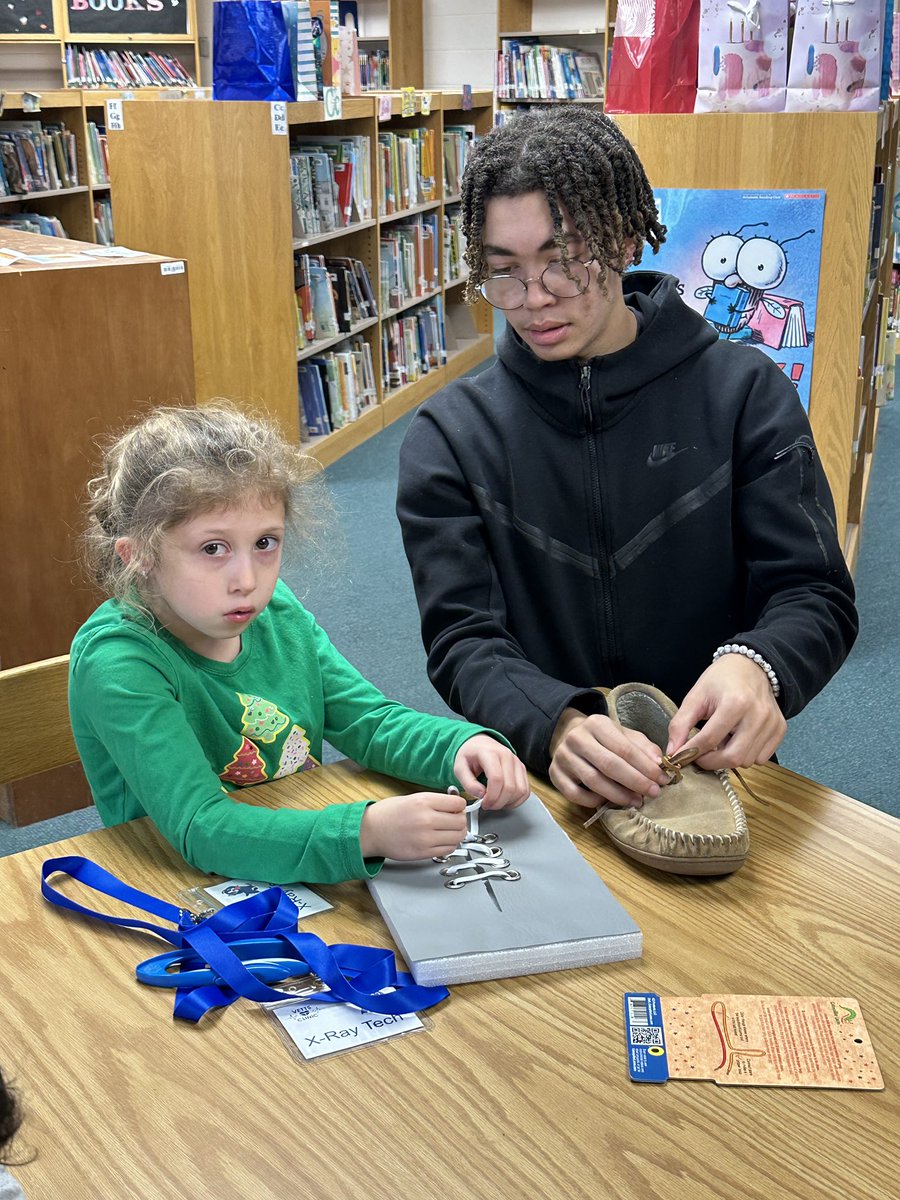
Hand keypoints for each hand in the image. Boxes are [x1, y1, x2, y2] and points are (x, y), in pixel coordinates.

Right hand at [359, 791, 466, 859]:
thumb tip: (456, 806)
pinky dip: (449, 844)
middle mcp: (426, 819)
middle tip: (454, 820)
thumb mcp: (413, 798)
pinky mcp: (424, 853)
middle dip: (460, 820)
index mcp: (424, 802)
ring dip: (457, 833)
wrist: (371, 831)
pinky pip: (448, 849)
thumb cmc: (389, 813)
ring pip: (458, 836)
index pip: (458, 804)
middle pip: (460, 821)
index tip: (456, 808)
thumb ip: (435, 802)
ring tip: (448, 831)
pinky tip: (441, 840)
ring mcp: (426, 838)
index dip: (459, 806)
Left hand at [453, 735, 529, 809]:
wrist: (479, 744)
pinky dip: (516, 800)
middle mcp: (507, 756)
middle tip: (487, 805)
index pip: (497, 779)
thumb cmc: (469, 755)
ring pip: (520, 790)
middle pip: (510, 787)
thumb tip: (481, 795)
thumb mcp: (459, 768)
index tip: (483, 803)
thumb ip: (468, 783)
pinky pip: (525, 790)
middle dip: (498, 802)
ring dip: (508, 802)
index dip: (491, 796)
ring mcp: (517, 762)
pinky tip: (505, 800)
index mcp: (490, 753)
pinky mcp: (522, 769)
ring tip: (495, 802)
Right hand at [548, 708, 668, 809]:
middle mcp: (576, 738)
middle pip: (610, 765)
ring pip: (593, 781)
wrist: (568, 737)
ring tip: (636, 801)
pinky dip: (594, 801)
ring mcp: (563, 757)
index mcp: (596, 724)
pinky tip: (608, 802)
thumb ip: (642, 746)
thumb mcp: (623, 735)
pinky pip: (576, 794)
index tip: (663, 779)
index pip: (624, 748)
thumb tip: (658, 762)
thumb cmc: (602, 739)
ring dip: (619, 795)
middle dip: (636, 781)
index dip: (646, 767)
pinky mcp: (555, 775)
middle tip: (653, 793)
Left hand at [667, 655, 786, 769]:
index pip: (709, 740)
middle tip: (700, 755)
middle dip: (711, 762)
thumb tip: (673, 752)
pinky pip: (761, 758)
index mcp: (735, 703)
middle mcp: (758, 715)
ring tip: (721, 740)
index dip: (691, 753)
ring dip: (729, 758)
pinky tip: (738, 739)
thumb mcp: (696, 696)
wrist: (751, 666)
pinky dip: (747, 755)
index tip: (680, 757)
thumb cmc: (721, 680)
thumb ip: (680, 724)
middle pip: (733, 757)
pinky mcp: (780, 730)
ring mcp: (772, 723)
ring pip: (747, 761)